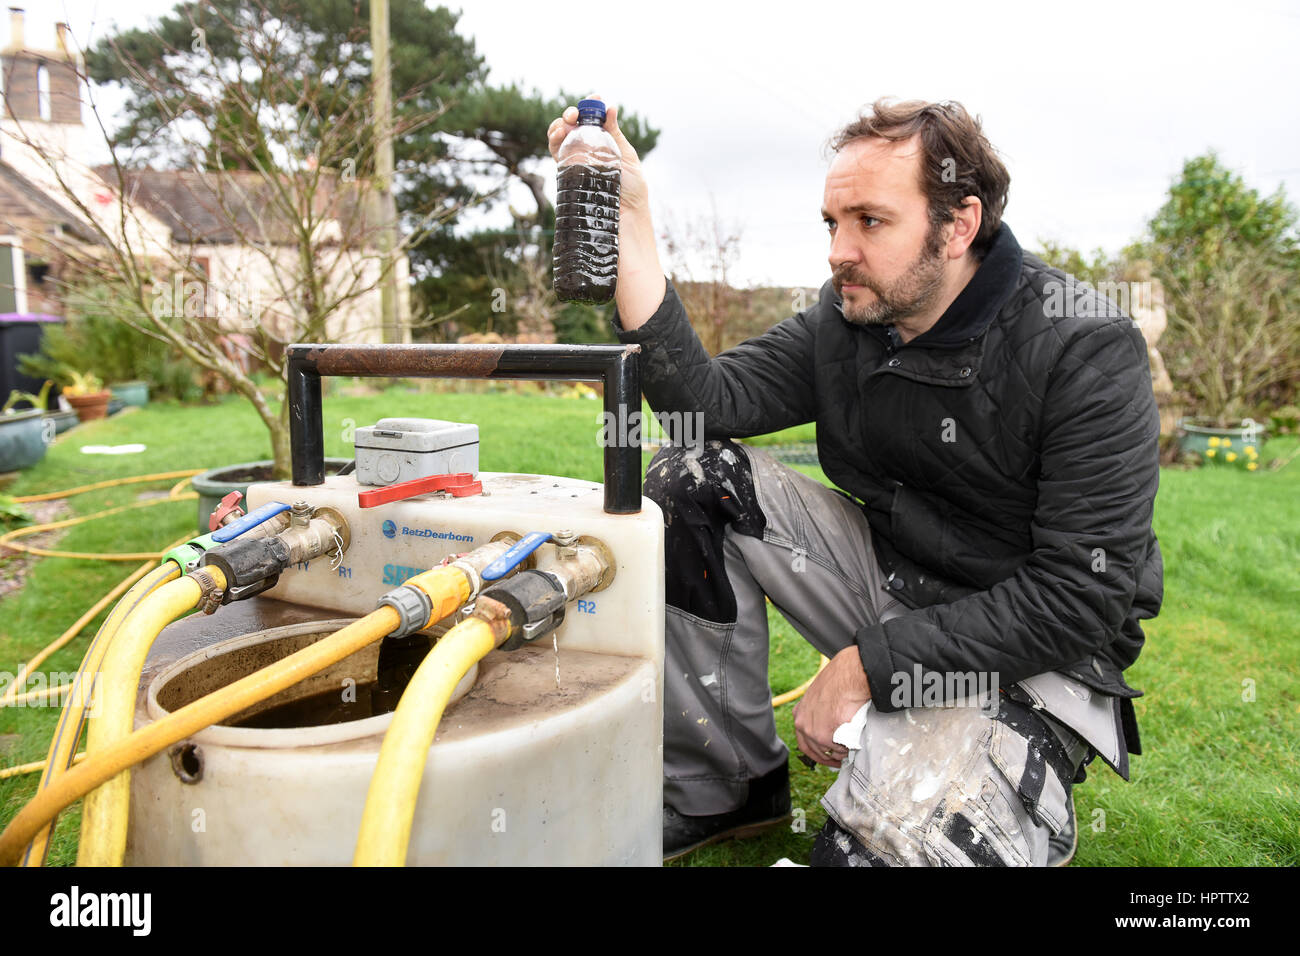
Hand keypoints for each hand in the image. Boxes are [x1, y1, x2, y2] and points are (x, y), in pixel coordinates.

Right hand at [547, 95, 649, 214]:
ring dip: (558, 125)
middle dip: (571, 114)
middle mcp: (586, 150)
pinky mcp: (567, 174)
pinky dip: (554, 140)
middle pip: (572, 126)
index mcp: (603, 143)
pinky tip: (559, 134)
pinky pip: (555, 153)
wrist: (626, 217)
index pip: (593, 120)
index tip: (596, 99)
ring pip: (559, 136)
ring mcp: (575, 161)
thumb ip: (615, 134)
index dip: (591, 107)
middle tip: (575, 114)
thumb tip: (610, 107)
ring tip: (565, 124)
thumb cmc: (632, 190)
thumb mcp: (626, 156)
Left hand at [793, 646, 872, 768]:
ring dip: (840, 751)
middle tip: (840, 760)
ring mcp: (813, 732)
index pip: (803, 741)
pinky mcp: (826, 736)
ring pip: (828, 751)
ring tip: (851, 745)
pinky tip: (854, 740)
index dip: (815, 751)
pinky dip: (848, 748)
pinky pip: (840, 749)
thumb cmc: (839, 680)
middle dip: (828, 757)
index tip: (826, 755)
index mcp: (799, 713)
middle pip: (814, 750)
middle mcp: (802, 724)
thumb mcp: (821, 695)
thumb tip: (829, 722)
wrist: (850, 676)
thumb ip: (820, 712)